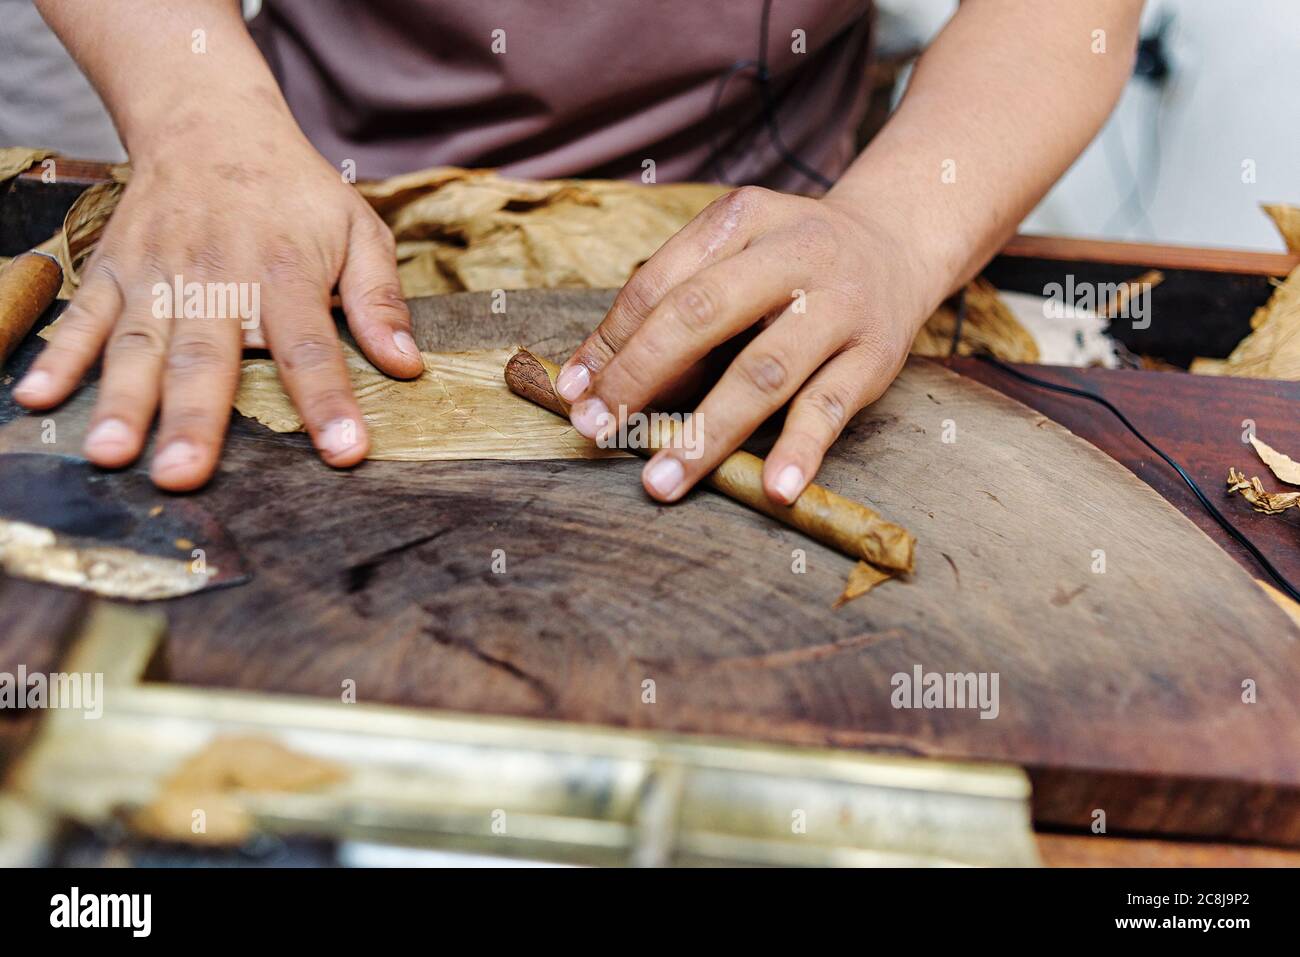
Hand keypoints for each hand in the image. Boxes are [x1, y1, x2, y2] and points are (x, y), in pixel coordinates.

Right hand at [13, 117, 421, 490]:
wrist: (213, 124)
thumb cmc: (296, 192)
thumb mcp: (357, 230)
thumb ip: (380, 300)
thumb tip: (407, 364)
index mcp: (285, 273)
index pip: (310, 347)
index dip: (328, 400)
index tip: (344, 450)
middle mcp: (217, 278)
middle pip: (207, 356)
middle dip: (194, 419)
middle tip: (183, 475)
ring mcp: (158, 276)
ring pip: (140, 345)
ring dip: (122, 401)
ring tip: (110, 455)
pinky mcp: (115, 271)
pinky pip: (83, 317)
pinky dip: (58, 356)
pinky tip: (38, 398)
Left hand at [553, 186, 929, 503]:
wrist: (896, 245)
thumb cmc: (788, 264)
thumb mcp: (732, 253)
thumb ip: (669, 302)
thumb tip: (588, 379)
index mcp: (742, 219)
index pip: (661, 283)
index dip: (611, 340)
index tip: (573, 393)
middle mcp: (793, 255)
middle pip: (703, 314)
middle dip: (640, 375)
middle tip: (597, 430)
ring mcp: (839, 306)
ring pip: (764, 371)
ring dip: (707, 431)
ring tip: (662, 480)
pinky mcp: (876, 356)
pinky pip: (831, 408)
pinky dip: (800, 449)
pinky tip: (774, 488)